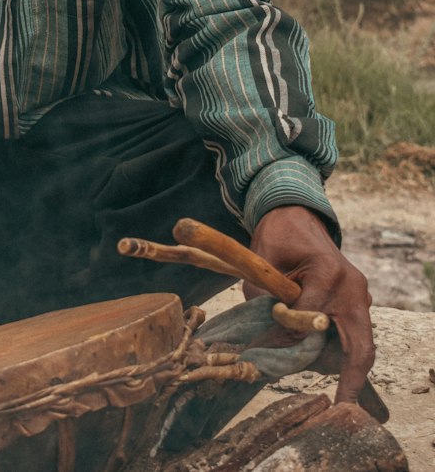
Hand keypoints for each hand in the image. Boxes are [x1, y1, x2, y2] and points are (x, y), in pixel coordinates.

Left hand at [250, 205, 373, 406]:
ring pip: (359, 344)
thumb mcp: (262, 260)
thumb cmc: (276, 237)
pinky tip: (326, 369)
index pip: (311, 317)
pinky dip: (340, 353)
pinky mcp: (356, 303)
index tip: (264, 345)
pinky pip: (354, 336)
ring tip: (323, 385)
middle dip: (350, 379)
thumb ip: (264, 299)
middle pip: (359, 344)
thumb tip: (264, 342)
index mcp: (328, 271)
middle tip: (339, 406)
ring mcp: (359, 296)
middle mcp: (352, 287)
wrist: (295, 216)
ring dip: (340, 365)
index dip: (286, 331)